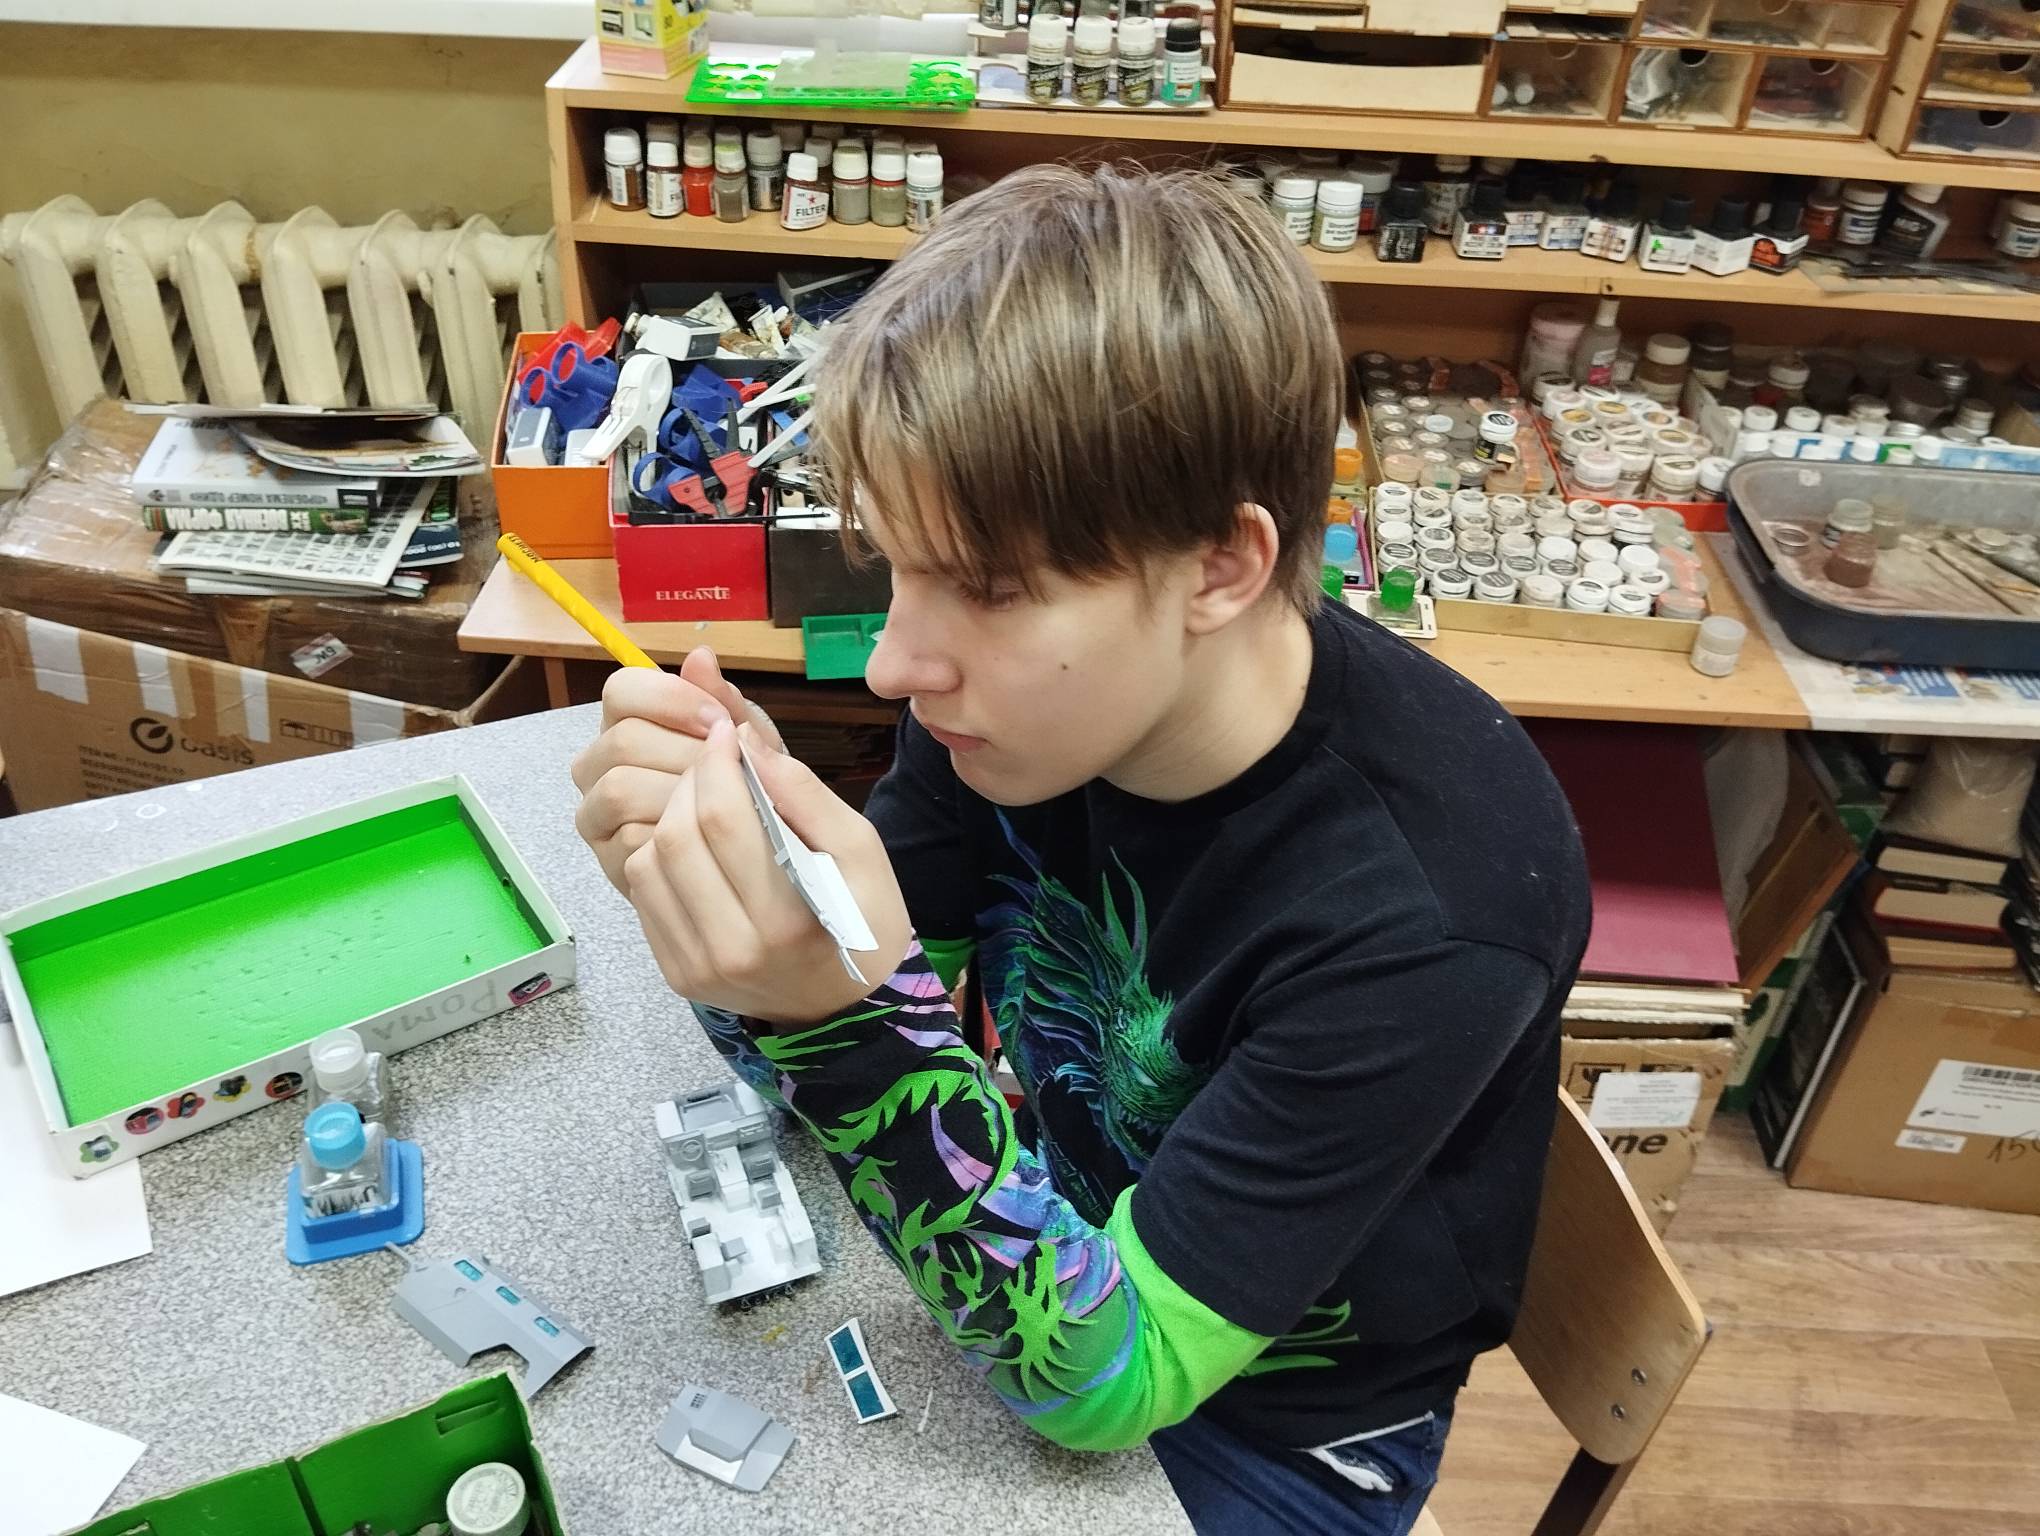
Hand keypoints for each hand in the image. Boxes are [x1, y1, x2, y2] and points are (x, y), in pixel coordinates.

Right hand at [571, 647, 784, 895]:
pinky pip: (630, 839)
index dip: (671, 699)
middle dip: (686, 754)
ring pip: (620, 788)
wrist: (753, 856)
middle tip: (728, 772)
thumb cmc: (745, 787)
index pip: (621, 689)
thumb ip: (723, 699)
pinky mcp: (606, 857)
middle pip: (624, 740)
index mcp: (627, 721)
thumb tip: (700, 658)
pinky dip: (675, 837)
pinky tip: (706, 840)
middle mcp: (599, 762)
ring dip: (679, 795)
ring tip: (719, 804)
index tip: (719, 721)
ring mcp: (596, 811)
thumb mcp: (746, 740)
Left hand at [623, 718, 911, 1025]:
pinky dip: (661, 855)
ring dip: (670, 816)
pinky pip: (644, 894)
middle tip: (715, 759)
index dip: (716, 762)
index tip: (727, 733)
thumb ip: (805, 794)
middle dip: (690, 782)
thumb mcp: (862, 851)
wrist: (845, 1008)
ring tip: (704, 800)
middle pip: (677, 838)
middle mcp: (732, 949)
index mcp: (786, 921)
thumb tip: (747, 742)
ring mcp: (695, 966)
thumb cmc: (864, 922)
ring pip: (648, 863)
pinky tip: (695, 845)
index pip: (722, 820)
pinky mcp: (675, 972)